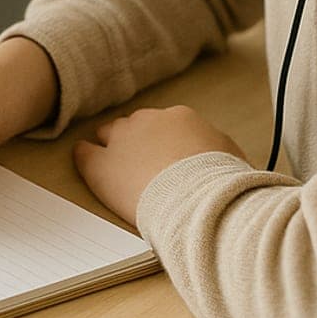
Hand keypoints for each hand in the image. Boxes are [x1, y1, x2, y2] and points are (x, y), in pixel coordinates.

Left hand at [73, 105, 247, 227]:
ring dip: (114, 148)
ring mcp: (122, 141)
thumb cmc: (220, 182)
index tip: (167, 155)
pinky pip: (85, 152)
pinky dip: (85, 156)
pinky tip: (85, 159)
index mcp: (180, 118)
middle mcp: (148, 121)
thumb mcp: (231, 158)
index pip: (165, 123)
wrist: (197, 199)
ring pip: (110, 135)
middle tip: (141, 162)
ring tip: (117, 165)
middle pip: (135, 125)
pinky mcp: (101, 165)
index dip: (164, 141)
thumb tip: (223, 158)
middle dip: (138, 141)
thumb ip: (218, 151)